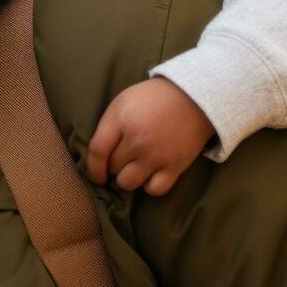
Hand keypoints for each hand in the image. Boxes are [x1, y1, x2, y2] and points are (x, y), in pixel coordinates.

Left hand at [84, 78, 213, 196]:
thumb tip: (98, 156)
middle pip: (113, 168)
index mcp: (121, 120)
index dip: (93, 168)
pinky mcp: (175, 166)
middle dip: (113, 166)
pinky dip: (150, 185)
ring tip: (134, 168)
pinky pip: (154, 189)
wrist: (194, 97)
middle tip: (122, 158)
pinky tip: (151, 174)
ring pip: (128, 183)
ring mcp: (156, 155)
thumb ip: (108, 126)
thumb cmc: (153, 98)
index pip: (97, 151)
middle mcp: (137, 140)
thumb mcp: (123, 101)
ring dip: (127, 179)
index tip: (96, 174)